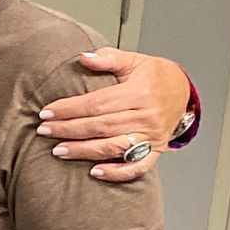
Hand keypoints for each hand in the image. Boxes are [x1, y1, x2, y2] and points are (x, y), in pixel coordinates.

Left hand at [37, 49, 191, 181]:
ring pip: (113, 147)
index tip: (47, 112)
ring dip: (84, 151)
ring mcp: (152, 136)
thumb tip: (84, 57)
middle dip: (69, 130)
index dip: (70, 109)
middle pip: (101, 126)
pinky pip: (137, 167)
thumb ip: (109, 58)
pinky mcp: (156, 150)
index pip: (97, 103)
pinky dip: (117, 172)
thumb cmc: (156, 76)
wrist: (184, 92)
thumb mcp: (135, 61)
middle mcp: (146, 116)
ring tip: (59, 151)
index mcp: (139, 92)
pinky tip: (95, 172)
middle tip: (45, 131)